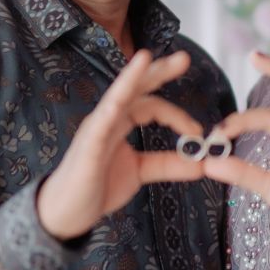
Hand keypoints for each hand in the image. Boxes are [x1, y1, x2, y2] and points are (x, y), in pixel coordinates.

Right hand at [36, 49, 205, 241]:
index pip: (152, 105)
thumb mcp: (140, 172)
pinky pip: (102, 117)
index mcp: (121, 122)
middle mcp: (109, 117)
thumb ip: (168, 164)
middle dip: (159, 70)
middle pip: (137, 87)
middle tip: (184, 58)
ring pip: (118, 94)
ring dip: (134, 76)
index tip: (197, 132)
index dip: (177, 115)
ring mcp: (97, 126)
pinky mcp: (89, 141)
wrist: (67, 212)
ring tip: (148, 57)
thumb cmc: (97, 186)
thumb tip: (203, 162)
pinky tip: (124, 91)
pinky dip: (114, 101)